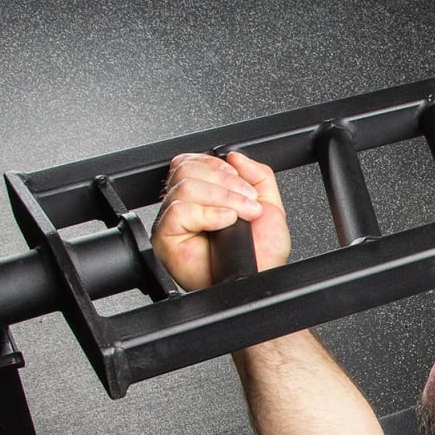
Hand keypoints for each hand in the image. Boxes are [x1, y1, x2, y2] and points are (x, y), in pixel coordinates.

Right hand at [152, 151, 291, 289]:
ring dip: (223, 198)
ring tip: (241, 216)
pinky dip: (209, 213)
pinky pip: (180, 210)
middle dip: (226, 182)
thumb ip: (257, 174)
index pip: (192, 162)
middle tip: (247, 203)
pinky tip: (225, 223)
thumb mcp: (269, 203)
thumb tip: (234, 156)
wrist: (260, 278)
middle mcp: (183, 206)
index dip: (218, 166)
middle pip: (187, 170)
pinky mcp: (166, 238)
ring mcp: (173, 222)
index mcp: (202, 195)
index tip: (243, 184)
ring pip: (186, 187)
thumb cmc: (262, 253)